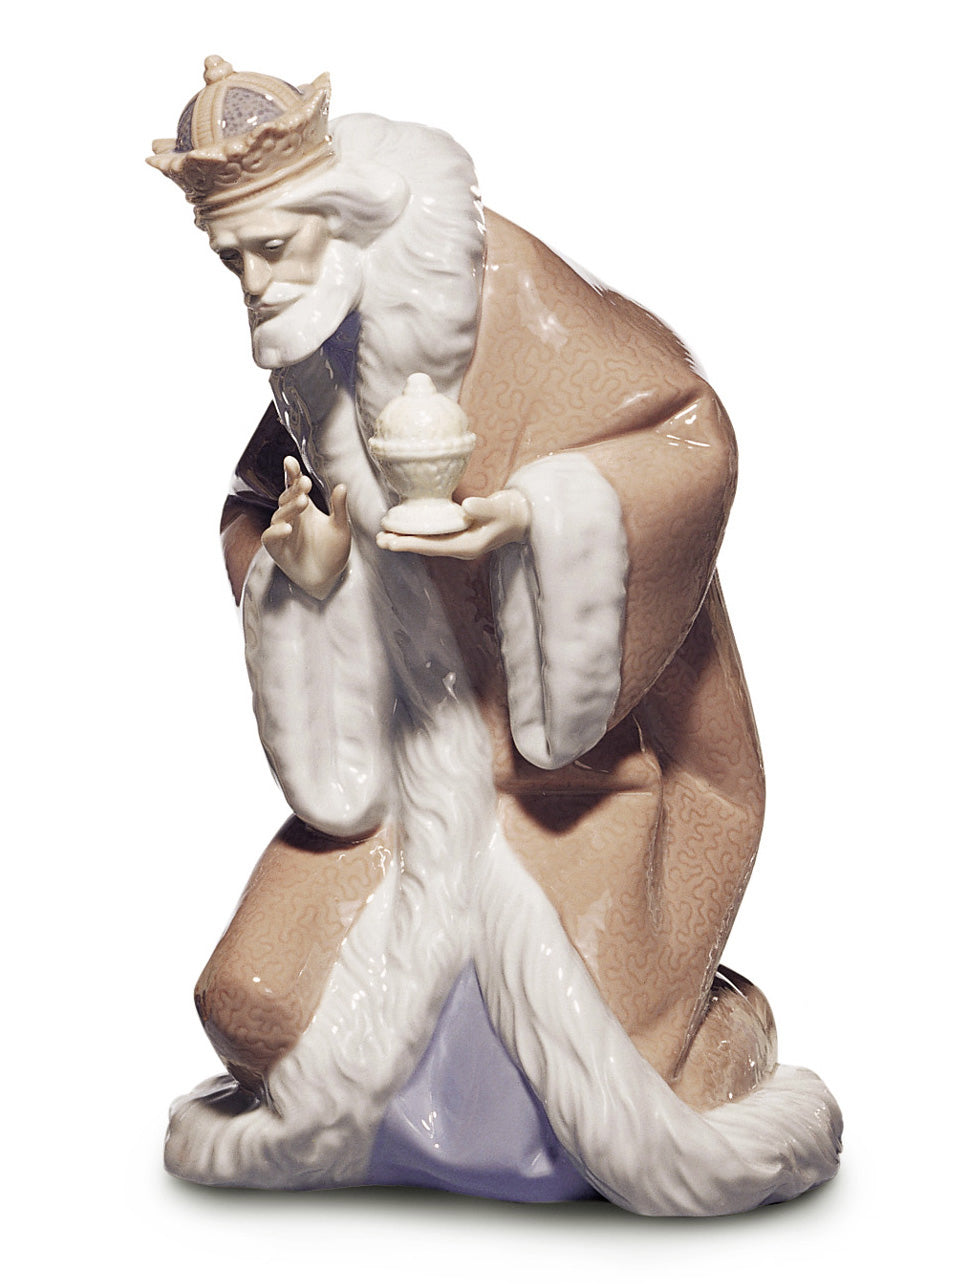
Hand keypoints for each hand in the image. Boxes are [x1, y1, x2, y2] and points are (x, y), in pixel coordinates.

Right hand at [261, 457, 350, 598]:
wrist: (329, 579)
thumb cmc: (333, 551)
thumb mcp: (340, 528)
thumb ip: (339, 508)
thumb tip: (342, 486)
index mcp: (304, 507)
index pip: (294, 486)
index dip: (291, 473)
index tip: (290, 461)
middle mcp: (291, 516)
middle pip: (287, 498)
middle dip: (294, 490)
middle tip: (305, 483)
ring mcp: (281, 532)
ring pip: (280, 515)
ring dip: (290, 508)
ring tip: (303, 502)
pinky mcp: (276, 548)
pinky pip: (270, 537)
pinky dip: (277, 531)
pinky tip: (288, 527)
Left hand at [375, 490, 529, 559]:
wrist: (524, 517)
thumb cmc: (513, 512)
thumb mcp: (500, 509)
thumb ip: (484, 508)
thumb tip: (466, 507)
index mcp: (467, 546)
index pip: (433, 547)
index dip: (411, 544)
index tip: (392, 542)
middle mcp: (460, 548)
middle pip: (426, 548)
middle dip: (402, 544)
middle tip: (379, 539)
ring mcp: (459, 542)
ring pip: (427, 543)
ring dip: (406, 539)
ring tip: (384, 536)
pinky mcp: (459, 534)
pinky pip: (434, 535)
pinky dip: (418, 532)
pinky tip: (406, 526)